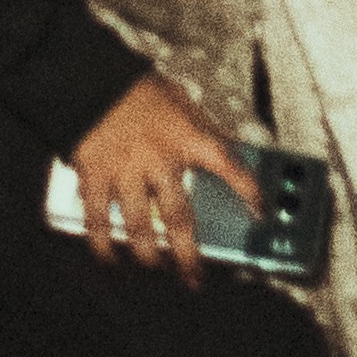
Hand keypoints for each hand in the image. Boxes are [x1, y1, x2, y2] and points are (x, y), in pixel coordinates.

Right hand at [69, 68, 261, 282]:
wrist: (95, 80)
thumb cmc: (141, 91)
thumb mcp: (183, 103)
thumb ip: (204, 131)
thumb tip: (232, 149)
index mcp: (186, 137)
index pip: (228, 165)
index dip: (248, 190)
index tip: (261, 212)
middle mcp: (159, 159)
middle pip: (178, 217)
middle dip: (187, 253)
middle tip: (193, 276)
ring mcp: (126, 171)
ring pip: (139, 226)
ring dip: (147, 254)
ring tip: (154, 267)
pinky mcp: (96, 177)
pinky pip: (98, 220)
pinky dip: (102, 243)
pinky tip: (109, 257)